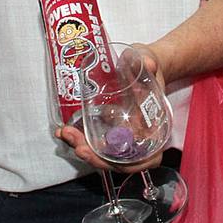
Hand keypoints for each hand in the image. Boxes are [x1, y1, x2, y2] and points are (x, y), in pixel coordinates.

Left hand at [57, 44, 166, 172]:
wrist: (145, 63)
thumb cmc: (149, 67)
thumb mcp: (149, 61)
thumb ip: (148, 63)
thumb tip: (148, 63)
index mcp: (156, 128)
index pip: (145, 157)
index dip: (126, 161)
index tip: (105, 152)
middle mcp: (140, 137)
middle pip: (119, 160)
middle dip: (96, 157)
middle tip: (78, 145)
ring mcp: (124, 133)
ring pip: (105, 154)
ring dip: (84, 148)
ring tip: (66, 135)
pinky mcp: (110, 127)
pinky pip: (96, 140)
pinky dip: (81, 138)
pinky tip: (66, 130)